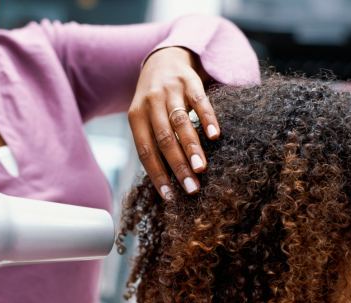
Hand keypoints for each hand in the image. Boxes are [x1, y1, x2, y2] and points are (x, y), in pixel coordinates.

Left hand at [128, 46, 219, 198]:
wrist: (162, 59)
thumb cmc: (153, 100)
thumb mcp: (145, 118)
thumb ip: (153, 142)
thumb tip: (167, 181)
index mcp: (135, 116)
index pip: (145, 150)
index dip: (157, 174)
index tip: (170, 196)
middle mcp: (150, 102)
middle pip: (164, 139)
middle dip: (178, 166)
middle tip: (191, 188)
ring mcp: (170, 90)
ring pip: (180, 122)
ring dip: (191, 147)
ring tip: (201, 169)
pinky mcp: (189, 80)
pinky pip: (199, 100)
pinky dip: (207, 118)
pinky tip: (215, 135)